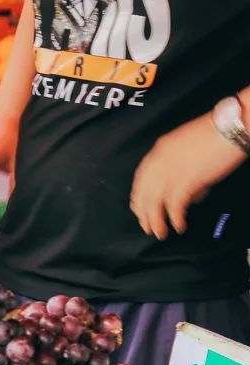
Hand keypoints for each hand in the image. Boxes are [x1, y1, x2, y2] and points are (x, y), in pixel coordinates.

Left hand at [131, 113, 246, 239]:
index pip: (140, 179)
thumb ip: (179, 164)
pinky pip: (174, 206)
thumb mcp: (186, 144)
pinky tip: (179, 226)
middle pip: (144, 194)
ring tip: (159, 233)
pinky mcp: (186, 181)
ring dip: (155, 221)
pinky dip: (176, 218)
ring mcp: (171, 172)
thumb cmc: (215, 133)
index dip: (139, 196)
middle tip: (147, 226)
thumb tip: (185, 187)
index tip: (139, 207)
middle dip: (143, 213)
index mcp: (159, 151)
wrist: (229, 127)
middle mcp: (159, 162)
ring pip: (154, 204)